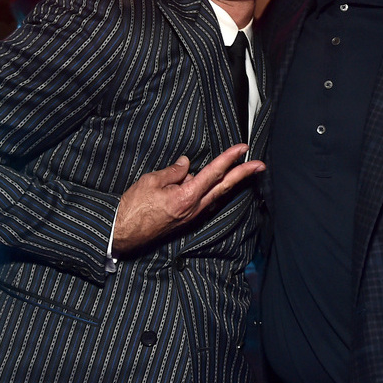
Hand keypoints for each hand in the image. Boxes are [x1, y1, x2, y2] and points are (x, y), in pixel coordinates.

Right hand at [112, 144, 263, 254]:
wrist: (121, 233)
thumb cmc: (133, 208)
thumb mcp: (151, 182)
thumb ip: (174, 172)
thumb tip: (188, 164)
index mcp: (186, 197)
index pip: (213, 173)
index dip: (230, 159)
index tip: (243, 149)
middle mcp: (194, 208)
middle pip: (224, 187)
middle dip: (244, 174)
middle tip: (260, 165)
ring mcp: (192, 216)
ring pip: (216, 195)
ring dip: (230, 182)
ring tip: (243, 170)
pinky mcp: (186, 221)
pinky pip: (205, 203)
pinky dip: (213, 191)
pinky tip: (214, 185)